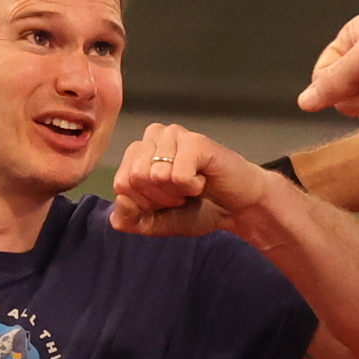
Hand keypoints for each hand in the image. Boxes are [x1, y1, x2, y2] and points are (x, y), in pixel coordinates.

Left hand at [110, 121, 256, 237]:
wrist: (238, 208)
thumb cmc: (197, 209)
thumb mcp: (155, 223)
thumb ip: (130, 219)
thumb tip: (121, 201)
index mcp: (138, 152)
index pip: (121, 184)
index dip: (145, 203)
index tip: (167, 201)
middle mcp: (153, 137)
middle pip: (134, 179)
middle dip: (160, 198)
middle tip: (182, 194)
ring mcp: (174, 135)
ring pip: (153, 176)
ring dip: (176, 193)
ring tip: (192, 186)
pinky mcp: (195, 141)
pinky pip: (177, 175)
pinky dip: (192, 187)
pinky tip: (203, 180)